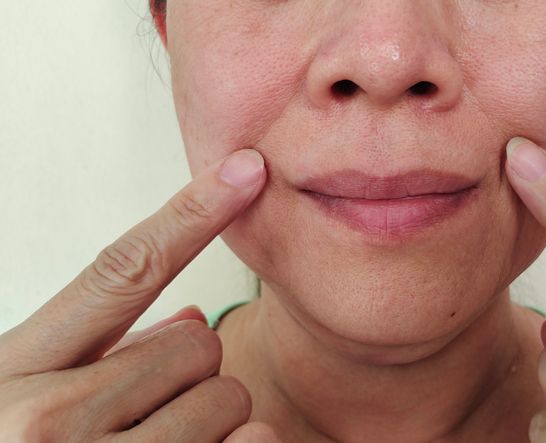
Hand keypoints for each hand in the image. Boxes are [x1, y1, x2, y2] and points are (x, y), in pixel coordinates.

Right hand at [0, 149, 280, 441]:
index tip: (248, 170)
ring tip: (154, 441)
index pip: (121, 271)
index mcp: (14, 372)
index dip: (192, 212)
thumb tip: (190, 317)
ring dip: (210, 417)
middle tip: (144, 404)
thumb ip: (101, 353)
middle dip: (188, 370)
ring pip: (228, 399)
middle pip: (198, 343)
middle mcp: (48, 421)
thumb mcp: (18, 399)